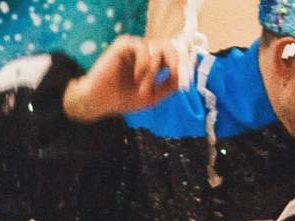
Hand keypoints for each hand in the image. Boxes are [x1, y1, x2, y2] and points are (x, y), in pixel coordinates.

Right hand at [62, 36, 183, 121]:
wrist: (100, 102)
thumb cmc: (123, 99)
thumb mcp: (152, 97)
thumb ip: (169, 86)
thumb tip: (185, 75)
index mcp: (154, 63)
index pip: (174, 55)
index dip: (186, 57)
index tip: (195, 62)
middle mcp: (146, 53)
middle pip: (170, 46)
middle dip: (175, 60)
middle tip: (173, 72)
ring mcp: (135, 48)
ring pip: (157, 49)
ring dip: (153, 71)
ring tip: (143, 87)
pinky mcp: (124, 44)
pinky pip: (143, 48)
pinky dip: (144, 64)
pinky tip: (136, 77)